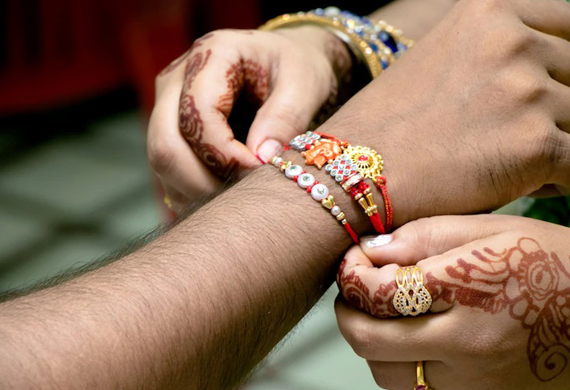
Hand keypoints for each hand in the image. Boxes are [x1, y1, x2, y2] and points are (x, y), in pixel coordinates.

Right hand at [147, 27, 351, 210]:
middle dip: (204, 181)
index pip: (198, 115)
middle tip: (245, 198)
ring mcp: (167, 107)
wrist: (285, 64)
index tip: (260, 170)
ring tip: (242, 196)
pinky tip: (228, 195)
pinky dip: (195, 192)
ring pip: (163, 163)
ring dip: (199, 190)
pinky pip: (169, 173)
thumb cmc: (296, 68)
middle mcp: (177, 79)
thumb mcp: (305, 84)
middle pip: (166, 144)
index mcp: (210, 54)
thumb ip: (286, 117)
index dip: (226, 154)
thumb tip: (261, 157)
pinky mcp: (171, 132)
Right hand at [316, 0, 569, 225]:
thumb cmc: (388, 126)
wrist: (351, 171)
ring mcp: (524, 91)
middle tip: (525, 133)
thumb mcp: (441, 60)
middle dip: (563, 107)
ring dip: (561, 143)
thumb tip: (548, 73)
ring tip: (519, 164)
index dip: (568, 63)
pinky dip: (562, 178)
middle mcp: (512, 41)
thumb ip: (496, 53)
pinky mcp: (532, 144)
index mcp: (491, 10)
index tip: (558, 88)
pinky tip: (530, 185)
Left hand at [335, 214, 569, 389]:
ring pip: (388, 376)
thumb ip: (428, 236)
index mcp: (469, 291)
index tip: (353, 264)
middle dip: (348, 314)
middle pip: (370, 341)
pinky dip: (403, 369)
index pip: (378, 292)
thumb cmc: (558, 268)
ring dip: (372, 345)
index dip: (351, 275)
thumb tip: (372, 249)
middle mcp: (468, 346)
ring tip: (384, 318)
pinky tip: (414, 344)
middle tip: (352, 294)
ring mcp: (476, 385)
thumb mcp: (498, 231)